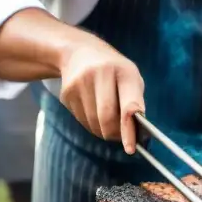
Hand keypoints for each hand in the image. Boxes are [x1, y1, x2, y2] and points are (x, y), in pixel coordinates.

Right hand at [59, 39, 144, 153]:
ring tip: (109, 120)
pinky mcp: (66, 93)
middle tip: (122, 137)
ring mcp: (80, 83)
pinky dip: (92, 124)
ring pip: (93, 124)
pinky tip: (94, 111)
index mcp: (124, 71)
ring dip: (103, 130)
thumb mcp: (130, 78)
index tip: (131, 148)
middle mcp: (100, 75)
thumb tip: (135, 134)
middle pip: (107, 119)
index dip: (129, 129)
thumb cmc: (114, 70)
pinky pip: (82, 121)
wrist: (79, 53)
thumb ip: (135, 102)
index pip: (128, 106)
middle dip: (115, 134)